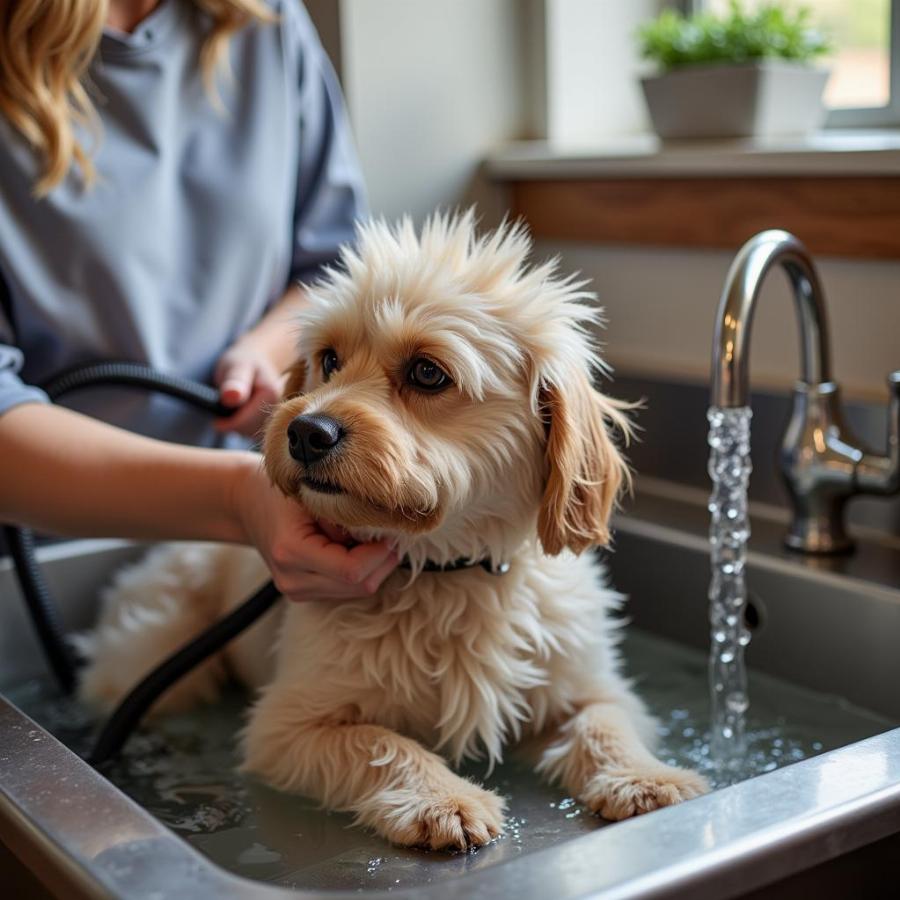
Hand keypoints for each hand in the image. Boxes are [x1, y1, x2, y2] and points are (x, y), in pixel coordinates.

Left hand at [214, 342, 284, 437]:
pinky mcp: (275, 422)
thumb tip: (230, 397)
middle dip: (233, 425)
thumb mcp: (236, 366)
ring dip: (238, 427)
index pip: (247, 422)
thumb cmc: (244, 361)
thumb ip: (235, 381)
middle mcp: (280, 408)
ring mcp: (279, 416)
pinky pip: (257, 433)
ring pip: (253, 434)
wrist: (259, 360)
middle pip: (251, 430)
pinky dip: (245, 427)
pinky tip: (240, 415)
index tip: (215, 421)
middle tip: (222, 413)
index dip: (228, 423)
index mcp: (271, 394)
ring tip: (232, 410)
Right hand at [231, 456, 399, 601]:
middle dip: (382, 562)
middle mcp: (292, 580)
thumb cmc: (281, 490)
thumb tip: (383, 531)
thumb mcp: (313, 491)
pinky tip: (356, 549)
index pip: (351, 570)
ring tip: (371, 539)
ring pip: (356, 592)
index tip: (390, 532)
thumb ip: (344, 514)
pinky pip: (345, 591)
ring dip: (373, 568)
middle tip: (389, 535)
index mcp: (291, 552)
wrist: (246, 503)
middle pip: (359, 587)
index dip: (379, 554)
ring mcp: (296, 591)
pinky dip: (359, 572)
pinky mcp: (302, 593)